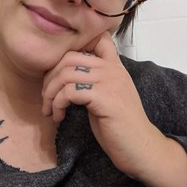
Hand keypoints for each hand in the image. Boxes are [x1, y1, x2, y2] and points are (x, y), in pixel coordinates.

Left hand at [42, 31, 186, 186]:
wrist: (140, 148)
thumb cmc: (119, 125)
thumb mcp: (106, 95)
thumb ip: (91, 80)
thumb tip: (62, 75)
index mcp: (114, 66)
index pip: (96, 39)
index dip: (72, 50)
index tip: (59, 73)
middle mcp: (112, 69)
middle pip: (69, 57)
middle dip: (50, 77)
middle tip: (46, 97)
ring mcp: (109, 81)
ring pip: (65, 74)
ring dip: (50, 93)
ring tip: (49, 109)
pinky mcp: (104, 98)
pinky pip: (69, 92)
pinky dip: (58, 104)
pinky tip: (59, 117)